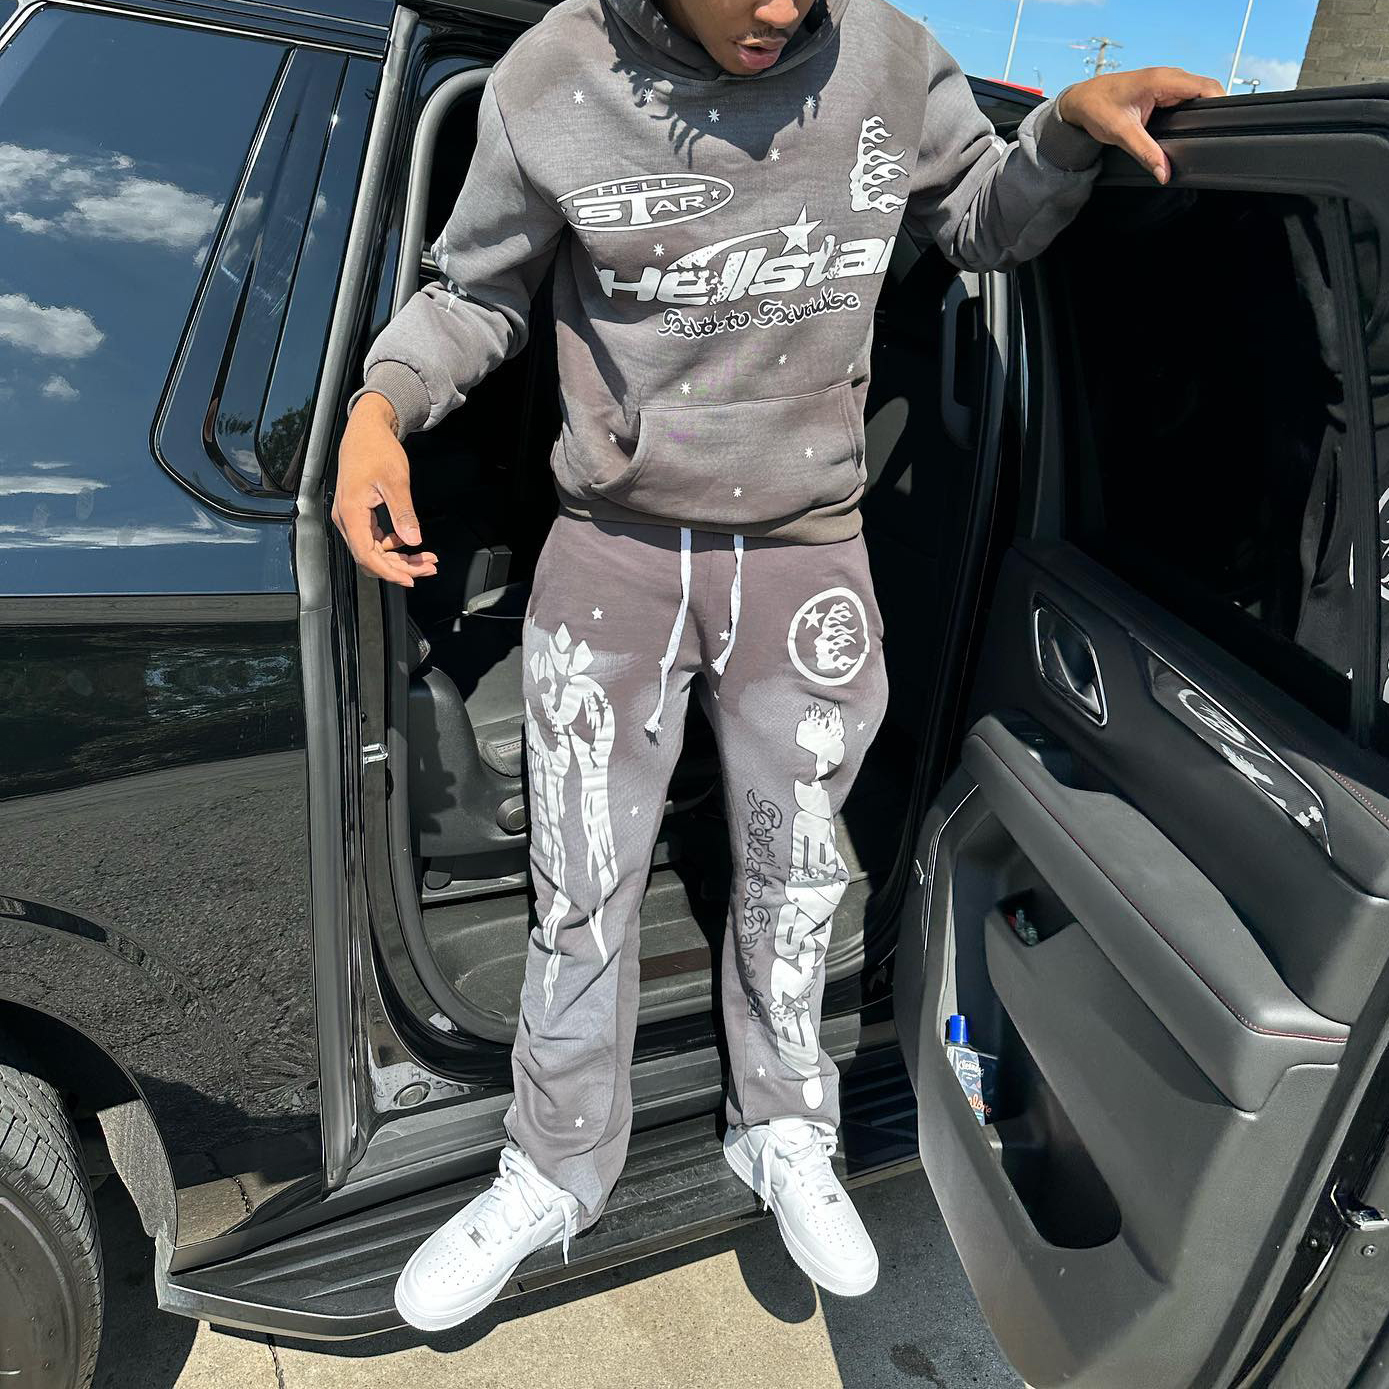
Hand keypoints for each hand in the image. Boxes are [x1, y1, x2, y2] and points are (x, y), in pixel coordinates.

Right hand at [332, 394, 438, 587]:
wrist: (366, 430)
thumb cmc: (376, 449)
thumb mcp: (395, 480)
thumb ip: (403, 513)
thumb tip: (413, 540)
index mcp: (351, 512)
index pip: (367, 554)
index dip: (389, 571)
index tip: (411, 579)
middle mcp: (345, 518)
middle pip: (370, 557)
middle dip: (400, 567)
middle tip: (429, 567)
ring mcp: (350, 517)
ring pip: (373, 550)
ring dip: (398, 558)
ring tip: (425, 559)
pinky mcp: (357, 514)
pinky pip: (373, 539)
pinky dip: (392, 545)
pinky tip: (408, 542)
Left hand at [1056, 68, 1224, 184]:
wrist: (1080, 101)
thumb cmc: (1097, 108)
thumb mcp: (1122, 134)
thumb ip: (1145, 153)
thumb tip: (1164, 173)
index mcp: (1162, 80)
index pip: (1206, 87)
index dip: (1220, 104)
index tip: (1223, 125)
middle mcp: (1168, 77)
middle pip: (1206, 90)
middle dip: (1213, 111)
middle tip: (1213, 135)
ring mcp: (1166, 82)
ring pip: (1196, 94)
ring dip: (1201, 111)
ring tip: (1202, 132)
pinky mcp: (1161, 90)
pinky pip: (1184, 97)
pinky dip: (1190, 110)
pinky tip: (1187, 126)